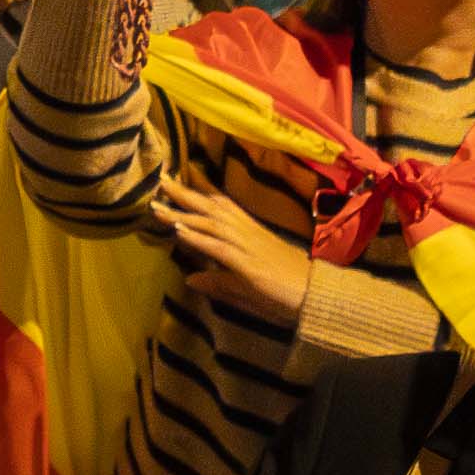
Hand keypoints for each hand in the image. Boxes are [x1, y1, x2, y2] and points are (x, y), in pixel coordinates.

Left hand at [148, 172, 311, 323]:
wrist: (317, 297)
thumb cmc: (286, 290)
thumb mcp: (245, 285)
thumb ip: (217, 281)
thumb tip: (190, 279)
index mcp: (251, 234)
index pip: (223, 206)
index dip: (202, 191)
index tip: (182, 176)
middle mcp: (248, 234)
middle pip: (212, 208)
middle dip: (185, 194)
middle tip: (161, 180)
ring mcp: (248, 247)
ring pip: (211, 224)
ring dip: (182, 213)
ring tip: (158, 205)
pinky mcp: (248, 264)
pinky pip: (218, 247)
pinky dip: (197, 238)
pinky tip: (178, 230)